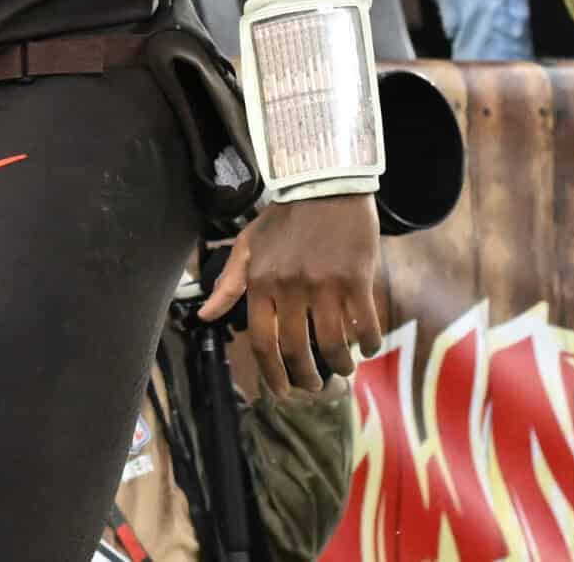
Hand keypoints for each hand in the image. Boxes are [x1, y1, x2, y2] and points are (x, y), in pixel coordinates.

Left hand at [198, 194, 383, 395]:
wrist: (324, 183)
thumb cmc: (284, 218)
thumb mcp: (248, 245)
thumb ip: (228, 283)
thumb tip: (205, 316)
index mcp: (262, 282)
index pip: (262, 341)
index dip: (271, 374)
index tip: (281, 391)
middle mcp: (290, 287)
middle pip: (298, 350)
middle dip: (307, 378)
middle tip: (315, 386)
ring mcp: (325, 284)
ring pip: (334, 343)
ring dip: (340, 365)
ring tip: (343, 369)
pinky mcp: (357, 278)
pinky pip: (366, 324)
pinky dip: (369, 343)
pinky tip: (368, 348)